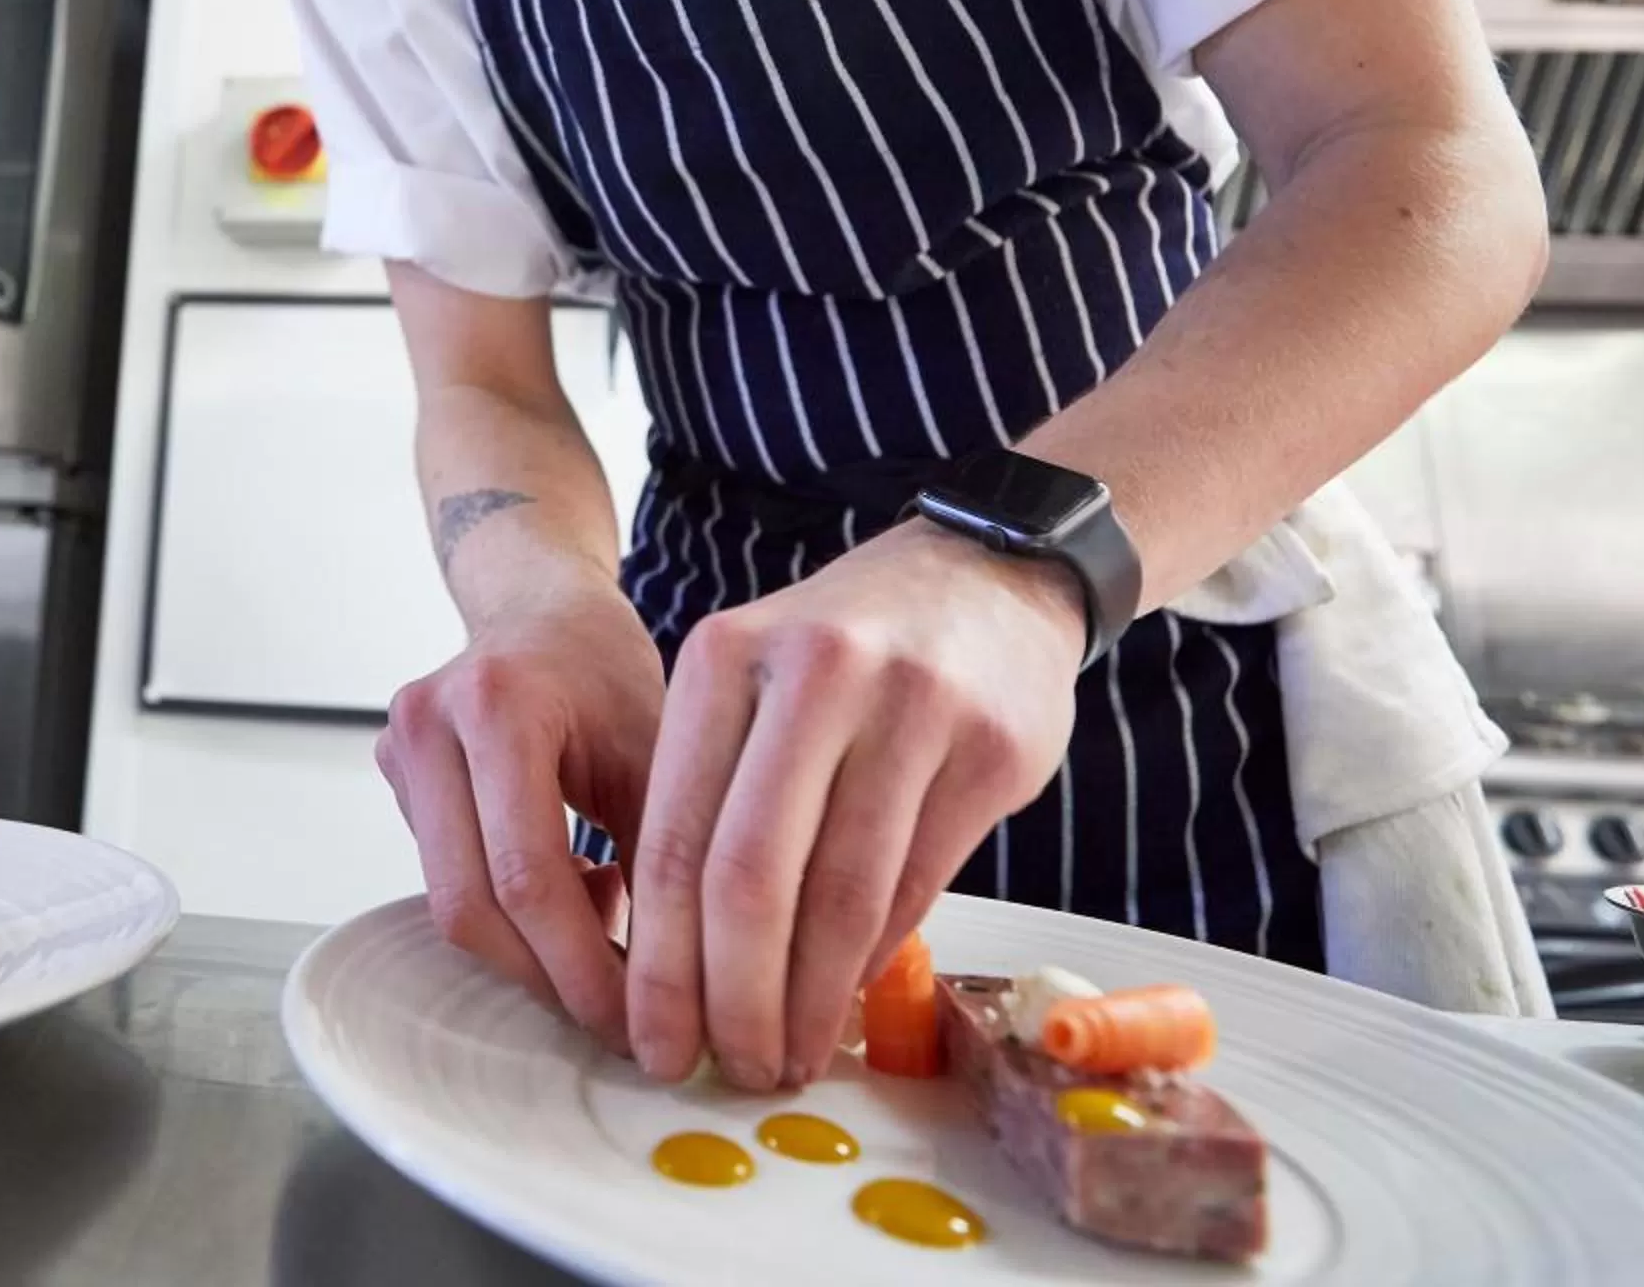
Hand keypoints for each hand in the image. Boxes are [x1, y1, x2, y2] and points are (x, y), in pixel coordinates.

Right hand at [378, 596, 664, 1052]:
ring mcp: (398, 747)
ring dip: (529, 949)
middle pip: (471, 904)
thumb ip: (662, 860)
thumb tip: (679, 987)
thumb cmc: (606, 672)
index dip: (581, 967)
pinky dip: (509, 910)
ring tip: (605, 930)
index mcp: (497, 705)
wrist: (539, 606)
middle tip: (618, 1015)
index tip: (637, 1023)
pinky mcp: (392, 772)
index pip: (528, 876)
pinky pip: (444, 876)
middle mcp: (430, 723)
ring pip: (450, 901)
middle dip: (549, 977)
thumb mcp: (659, 753)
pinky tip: (571, 887)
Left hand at [627, 524, 1082, 1089]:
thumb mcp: (753, 680)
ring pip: (842, 895)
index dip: (661, 962)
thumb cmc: (845, 649)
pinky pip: (918, 884)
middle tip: (726, 1066)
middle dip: (731, 998)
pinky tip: (847, 1001)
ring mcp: (911, 707)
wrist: (986, 576)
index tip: (654, 1036)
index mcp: (724, 656)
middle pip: (749, 876)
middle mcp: (814, 673)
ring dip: (810, 1000)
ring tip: (787, 1056)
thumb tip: (679, 966)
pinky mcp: (989, 749)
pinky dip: (874, 959)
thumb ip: (712, 797)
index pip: (673, 839)